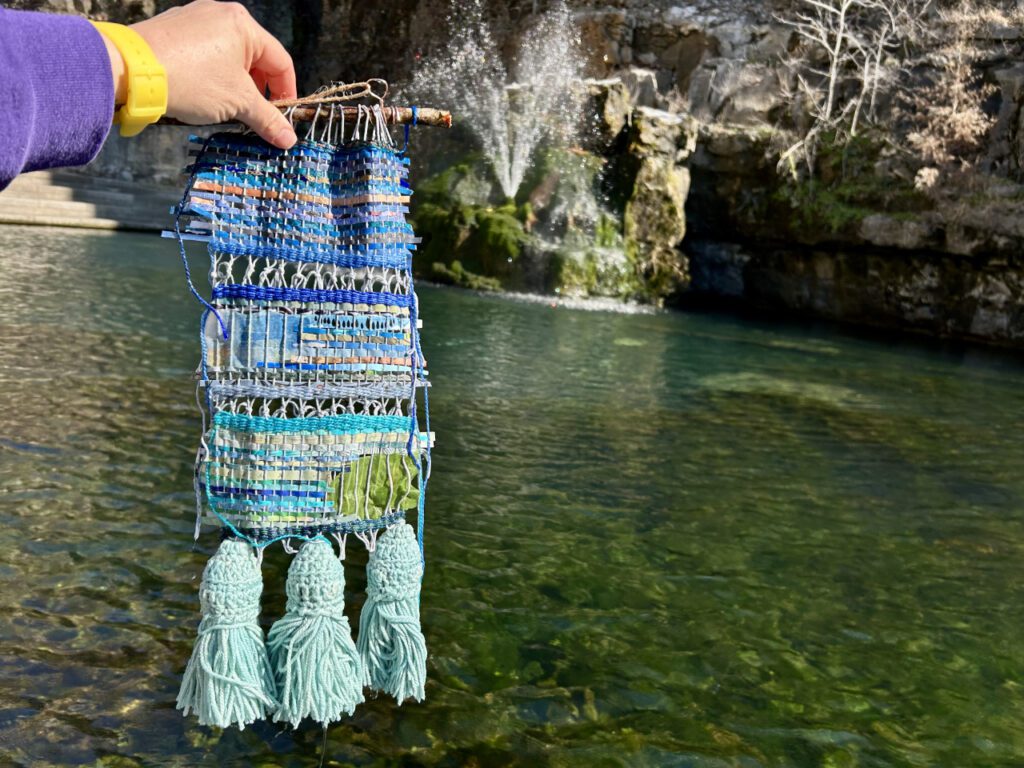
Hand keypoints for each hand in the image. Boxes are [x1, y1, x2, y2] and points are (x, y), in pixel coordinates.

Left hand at [102, 0, 297, 147]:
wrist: (131, 70)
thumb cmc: (191, 80)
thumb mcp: (237, 103)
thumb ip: (267, 119)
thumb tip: (288, 139)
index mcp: (244, 25)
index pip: (281, 62)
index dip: (286, 94)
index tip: (282, 119)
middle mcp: (221, 14)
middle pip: (255, 58)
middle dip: (258, 91)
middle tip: (253, 116)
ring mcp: (195, 18)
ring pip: (229, 57)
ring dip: (234, 84)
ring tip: (225, 107)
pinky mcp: (173, 29)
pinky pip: (204, 53)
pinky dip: (211, 75)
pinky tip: (200, 93)